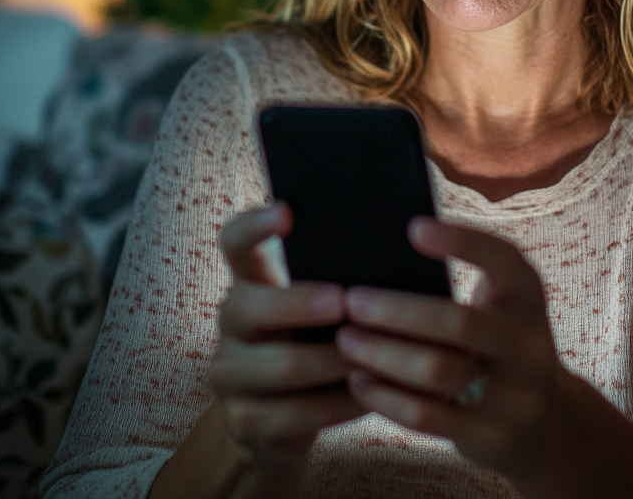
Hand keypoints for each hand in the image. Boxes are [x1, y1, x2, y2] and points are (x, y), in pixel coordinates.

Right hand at [211, 204, 364, 465]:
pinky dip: (339, 404)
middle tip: (342, 302)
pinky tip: (370, 395)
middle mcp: (230, 321)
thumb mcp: (318, 303)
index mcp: (249, 280)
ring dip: (333, 360)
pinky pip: (295, 414)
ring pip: (280, 366)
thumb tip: (402, 242)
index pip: (235, 241)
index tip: (287, 211)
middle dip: (298, 304)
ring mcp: (230, 373)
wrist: (283, 418)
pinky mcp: (245, 421)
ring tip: (374, 354)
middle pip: (247, 305)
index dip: (255, 225)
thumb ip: (336, 274)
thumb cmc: (317, 339)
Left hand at [334, 218, 632, 498]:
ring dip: (383, 355)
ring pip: (438, 372)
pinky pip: (429, 417)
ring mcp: (514, 395)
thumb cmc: (498, 341)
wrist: (546, 422)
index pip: (501, 259)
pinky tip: (358, 381)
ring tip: (345, 339)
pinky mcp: (492, 438)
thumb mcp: (500, 304)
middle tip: (351, 300)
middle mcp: (528, 343)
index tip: (413, 228)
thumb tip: (386, 248)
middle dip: (396, 311)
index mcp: (527, 295)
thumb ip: (464, 277)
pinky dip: (387, 397)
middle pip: (458, 323)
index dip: (461, 241)